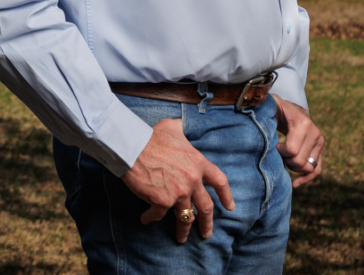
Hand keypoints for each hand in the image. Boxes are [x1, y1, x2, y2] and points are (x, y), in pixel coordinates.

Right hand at [120, 118, 234, 243]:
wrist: (133, 146)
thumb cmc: (151, 136)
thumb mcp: (173, 127)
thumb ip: (181, 130)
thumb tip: (180, 125)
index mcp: (198, 163)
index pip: (219, 181)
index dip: (226, 196)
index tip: (229, 207)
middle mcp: (192, 180)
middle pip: (206, 207)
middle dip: (207, 223)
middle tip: (206, 233)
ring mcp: (178, 192)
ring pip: (185, 217)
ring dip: (184, 230)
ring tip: (182, 238)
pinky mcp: (161, 201)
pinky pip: (158, 215)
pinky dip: (151, 218)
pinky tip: (145, 219)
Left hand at [273, 95, 324, 186]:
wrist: (287, 108)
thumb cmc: (274, 109)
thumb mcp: (269, 107)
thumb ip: (264, 111)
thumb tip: (255, 114)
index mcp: (303, 123)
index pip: (292, 150)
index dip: (279, 152)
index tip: (273, 145)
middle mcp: (315, 132)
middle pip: (300, 162)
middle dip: (286, 160)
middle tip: (277, 152)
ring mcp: (319, 141)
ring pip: (308, 168)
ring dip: (293, 168)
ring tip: (283, 159)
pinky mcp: (319, 149)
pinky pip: (316, 169)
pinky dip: (306, 178)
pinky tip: (294, 184)